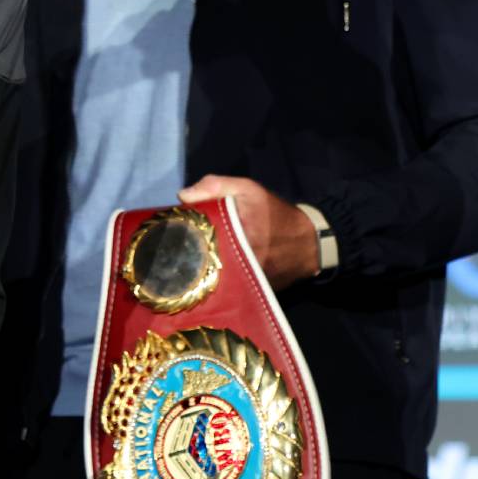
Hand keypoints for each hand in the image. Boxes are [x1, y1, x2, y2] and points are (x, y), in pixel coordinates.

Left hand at [178, 175, 318, 287]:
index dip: (180, 233)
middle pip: (198, 259)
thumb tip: (183, 197)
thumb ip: (215, 186)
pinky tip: (204, 274)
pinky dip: (211, 281)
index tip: (169, 230)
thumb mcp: (248, 189)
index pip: (195, 234)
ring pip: (206, 276)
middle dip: (184, 253)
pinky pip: (221, 288)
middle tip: (172, 249)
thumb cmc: (274, 213)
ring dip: (196, 270)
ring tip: (183, 263)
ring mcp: (242, 278)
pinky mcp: (246, 292)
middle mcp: (239, 258)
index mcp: (236, 230)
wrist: (307, 244)